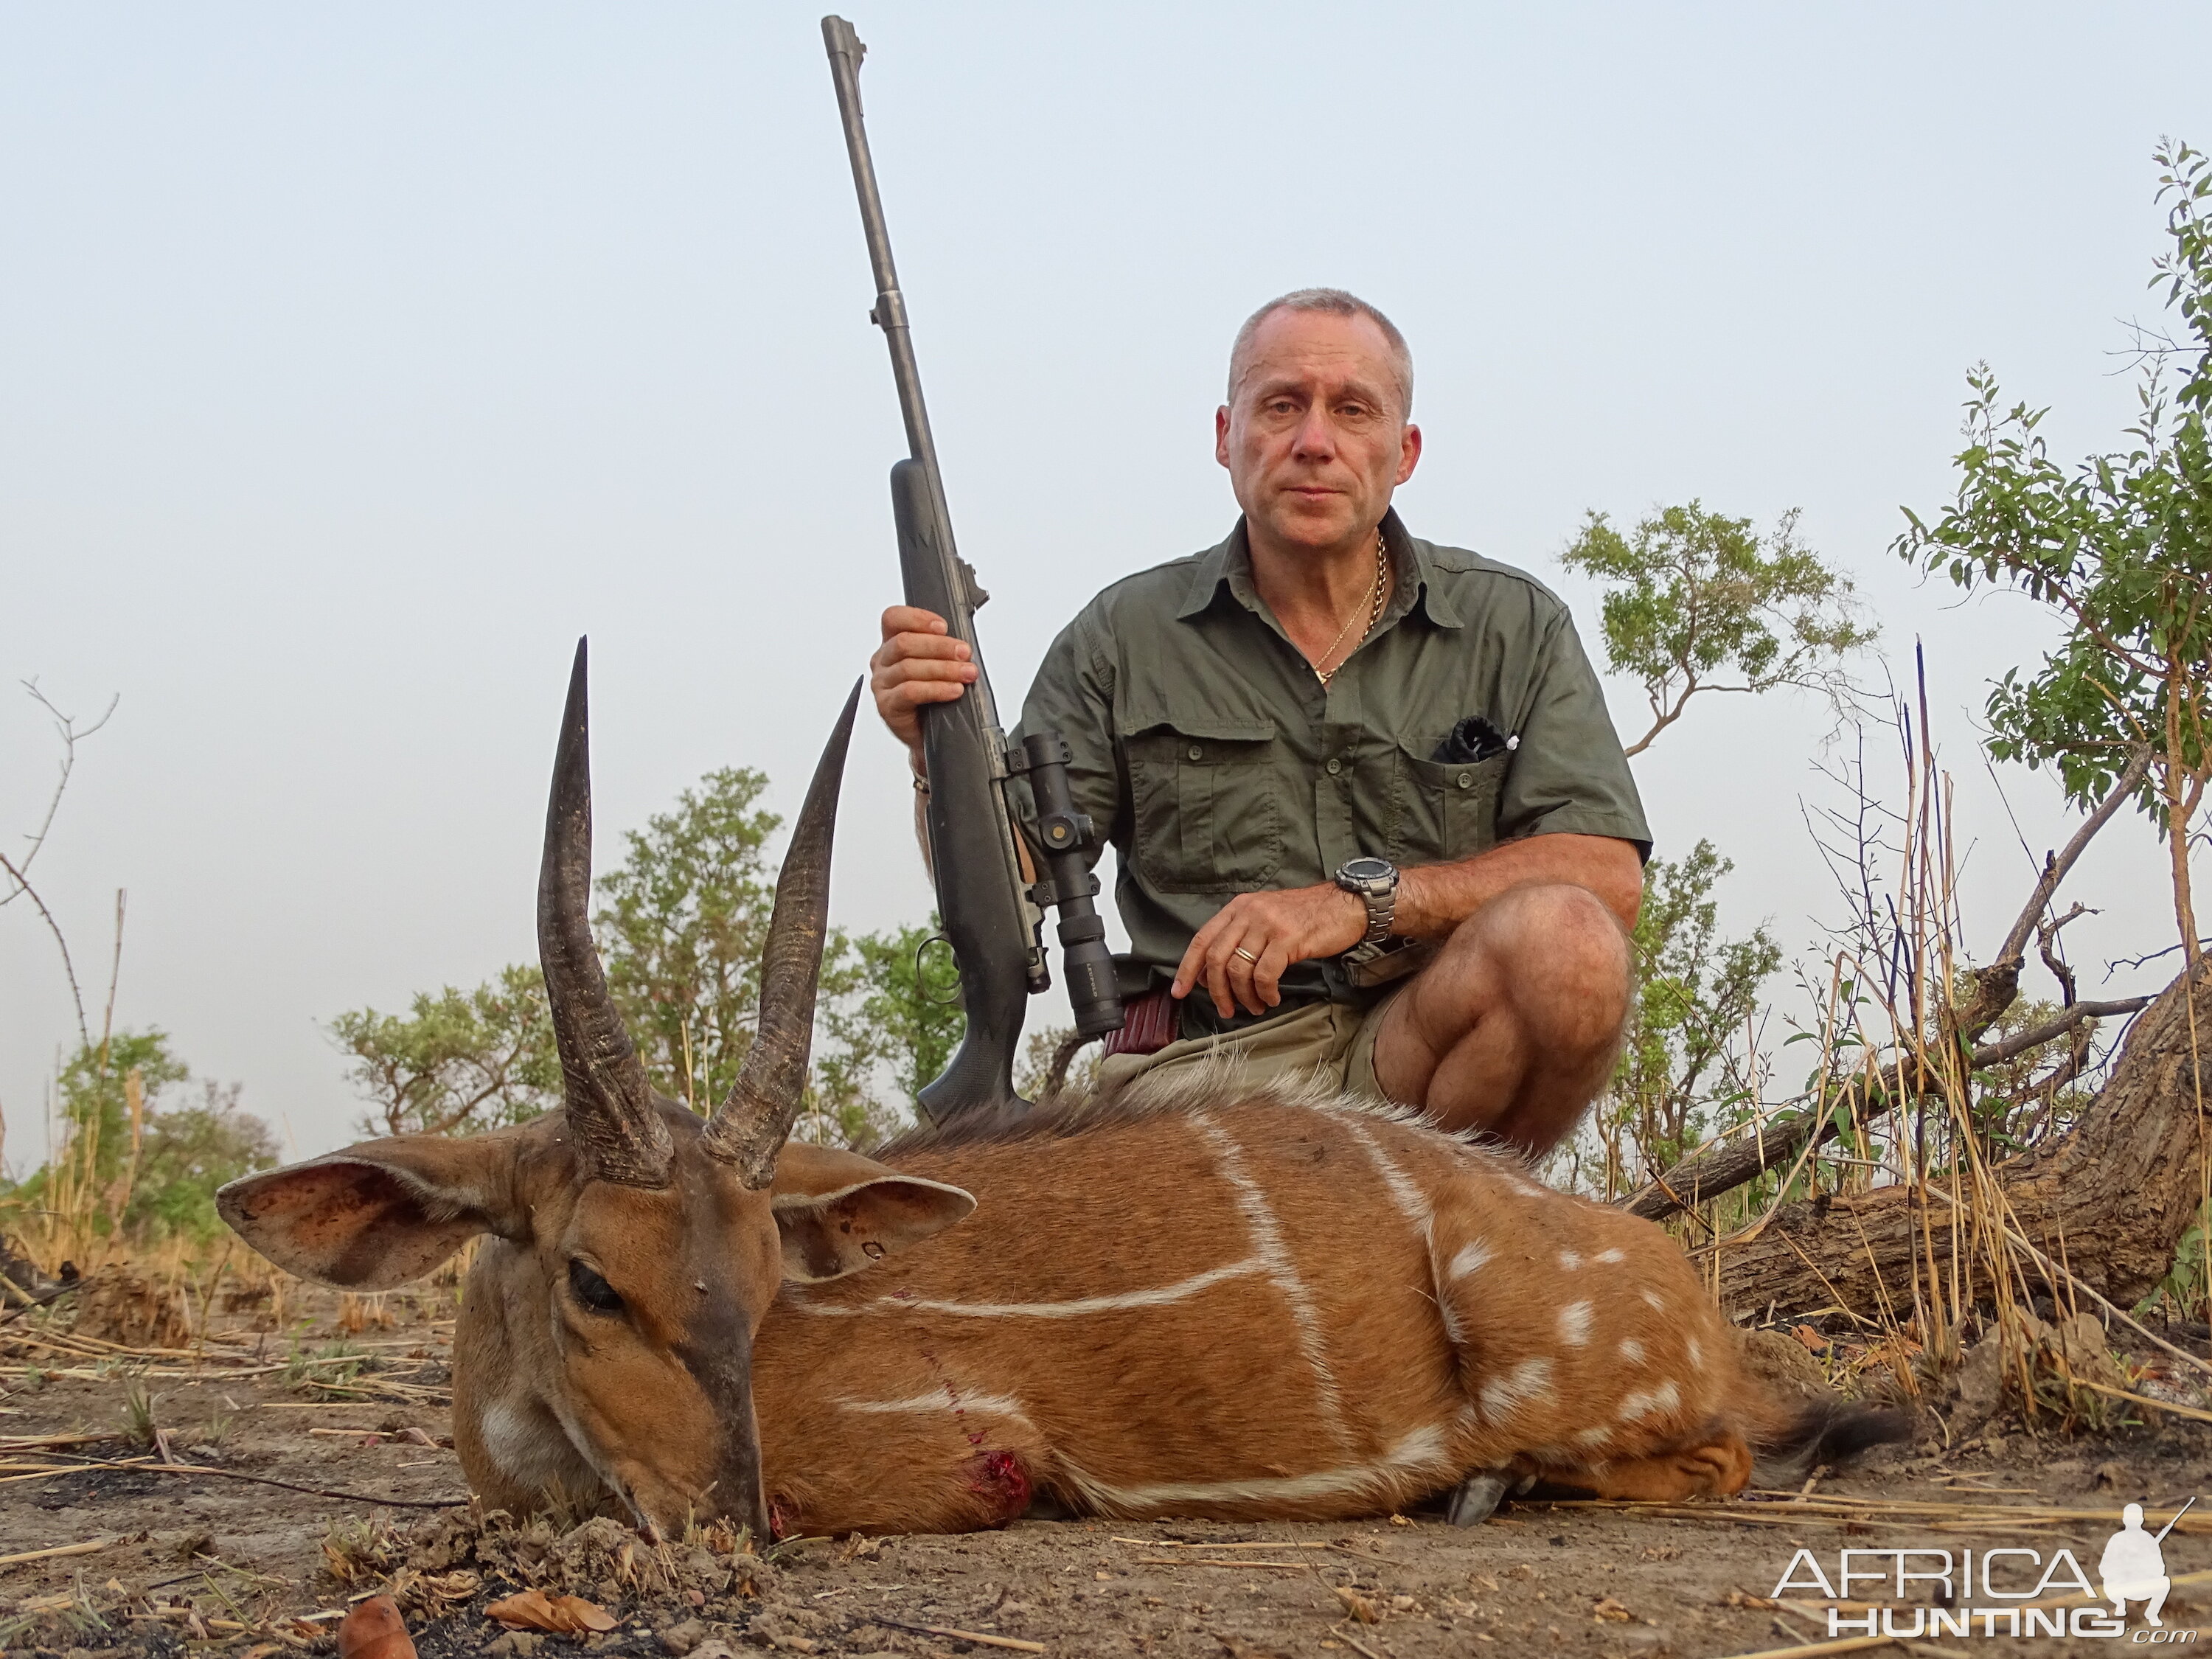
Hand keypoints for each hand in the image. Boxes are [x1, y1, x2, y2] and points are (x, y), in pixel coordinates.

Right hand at [869, 606, 977, 758]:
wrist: (929, 736)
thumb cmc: (932, 698)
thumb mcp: (936, 666)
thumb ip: (942, 650)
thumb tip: (963, 645)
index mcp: (891, 644)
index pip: (893, 619)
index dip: (917, 618)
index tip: (943, 627)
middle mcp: (882, 661)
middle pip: (904, 643)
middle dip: (939, 646)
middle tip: (964, 653)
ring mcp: (882, 684)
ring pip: (908, 667)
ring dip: (943, 669)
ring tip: (966, 674)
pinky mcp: (887, 706)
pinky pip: (910, 692)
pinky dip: (936, 689)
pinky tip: (953, 690)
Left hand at [1172, 883, 1368, 1018]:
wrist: (1346, 904)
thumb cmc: (1307, 916)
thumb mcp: (1266, 916)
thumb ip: (1240, 936)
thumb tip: (1214, 972)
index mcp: (1238, 907)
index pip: (1202, 939)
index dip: (1188, 968)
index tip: (1179, 991)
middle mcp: (1249, 912)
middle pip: (1216, 958)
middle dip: (1216, 991)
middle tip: (1226, 1009)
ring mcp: (1268, 924)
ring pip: (1239, 969)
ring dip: (1243, 996)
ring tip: (1255, 1006)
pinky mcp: (1288, 939)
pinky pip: (1264, 975)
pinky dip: (1265, 993)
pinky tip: (1272, 998)